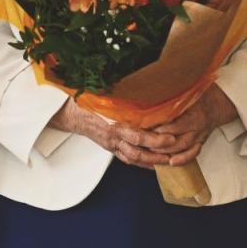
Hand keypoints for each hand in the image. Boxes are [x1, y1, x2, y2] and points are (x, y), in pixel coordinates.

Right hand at [47, 98, 174, 169]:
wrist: (71, 113)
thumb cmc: (87, 101)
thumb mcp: (103, 95)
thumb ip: (122, 96)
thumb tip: (144, 85)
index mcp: (112, 124)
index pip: (137, 136)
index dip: (155, 139)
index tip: (170, 137)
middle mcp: (113, 137)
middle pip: (138, 152)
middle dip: (158, 154)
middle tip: (175, 152)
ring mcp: (111, 145)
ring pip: (135, 159)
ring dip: (153, 161)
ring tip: (170, 161)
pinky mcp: (111, 148)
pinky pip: (129, 159)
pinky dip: (143, 163)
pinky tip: (154, 163)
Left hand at [151, 85, 239, 166]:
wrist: (216, 103)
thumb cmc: (199, 96)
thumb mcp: (187, 92)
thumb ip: (172, 96)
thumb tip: (151, 95)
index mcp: (194, 112)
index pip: (175, 124)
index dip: (160, 129)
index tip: (146, 128)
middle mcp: (197, 126)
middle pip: (179, 139)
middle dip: (161, 143)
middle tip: (146, 142)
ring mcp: (199, 136)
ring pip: (184, 148)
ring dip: (168, 151)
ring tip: (152, 151)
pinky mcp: (200, 142)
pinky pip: (193, 153)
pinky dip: (182, 159)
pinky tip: (171, 162)